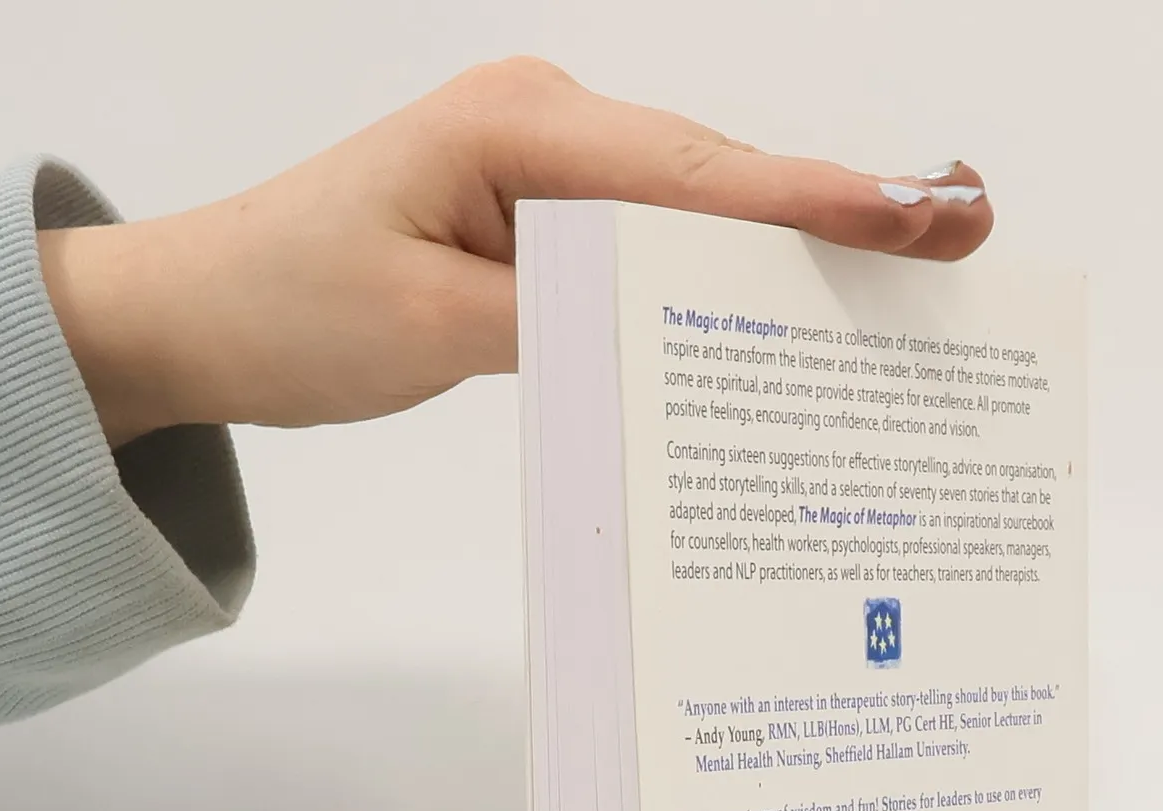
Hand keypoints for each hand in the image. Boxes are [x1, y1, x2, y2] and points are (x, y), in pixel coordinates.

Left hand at [37, 59, 991, 445]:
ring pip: (699, 210)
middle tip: (964, 230)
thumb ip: (565, 324)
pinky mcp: (545, 216)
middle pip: (720, 178)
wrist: (199, 312)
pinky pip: (656, 244)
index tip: (916, 216)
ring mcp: (551, 168)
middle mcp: (546, 127)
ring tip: (917, 261)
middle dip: (842, 211)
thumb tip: (686, 332)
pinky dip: (726, 274)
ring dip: (797, 245)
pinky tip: (794, 302)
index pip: (693, 174)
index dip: (814, 202)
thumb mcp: (431, 331)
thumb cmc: (292, 307)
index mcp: (517, 130)